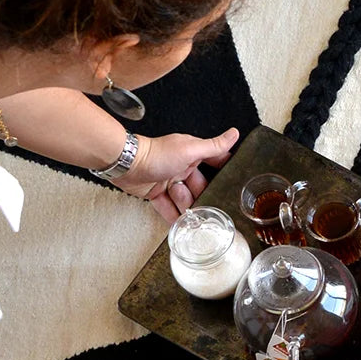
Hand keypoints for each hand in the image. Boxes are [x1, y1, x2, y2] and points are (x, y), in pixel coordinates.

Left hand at [115, 128, 238, 221]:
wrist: (127, 164)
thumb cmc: (156, 153)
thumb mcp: (190, 149)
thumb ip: (214, 146)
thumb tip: (234, 134)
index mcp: (192, 154)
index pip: (213, 163)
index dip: (222, 173)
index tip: (231, 185)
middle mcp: (181, 167)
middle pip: (199, 187)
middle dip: (202, 197)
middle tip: (208, 208)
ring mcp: (168, 181)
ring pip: (184, 199)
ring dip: (186, 208)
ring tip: (189, 214)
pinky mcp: (156, 193)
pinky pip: (167, 207)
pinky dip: (172, 216)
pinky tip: (179, 225)